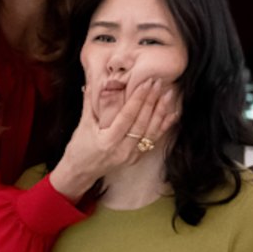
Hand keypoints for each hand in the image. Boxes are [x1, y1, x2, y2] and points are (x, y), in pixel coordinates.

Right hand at [50, 78, 179, 200]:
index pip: (127, 116)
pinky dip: (164, 126)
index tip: (146, 83)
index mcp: (108, 141)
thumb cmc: (79, 148)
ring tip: (168, 94)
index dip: (138, 98)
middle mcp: (122, 150)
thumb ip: (90, 102)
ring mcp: (131, 155)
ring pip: (151, 132)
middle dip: (152, 101)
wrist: (80, 172)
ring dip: (161, 112)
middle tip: (159, 83)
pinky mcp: (137, 158)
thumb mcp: (83, 124)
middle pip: (142, 122)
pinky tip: (173, 114)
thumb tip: (93, 80)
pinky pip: (153, 140)